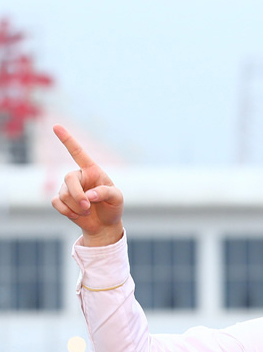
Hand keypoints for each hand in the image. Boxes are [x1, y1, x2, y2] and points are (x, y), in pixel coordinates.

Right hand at [51, 125, 124, 245]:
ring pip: (63, 194)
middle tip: (88, 206)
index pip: (78, 153)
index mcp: (92, 171)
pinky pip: (56, 203)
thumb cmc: (113, 207)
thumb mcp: (117, 198)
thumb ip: (105, 193)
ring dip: (76, 206)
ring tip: (88, 211)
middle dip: (77, 194)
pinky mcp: (61, 200)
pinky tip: (76, 215)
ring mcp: (68, 188)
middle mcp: (78, 177)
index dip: (67, 140)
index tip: (56, 126)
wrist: (104, 224)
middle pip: (68, 178)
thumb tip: (88, 196)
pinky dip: (67, 211)